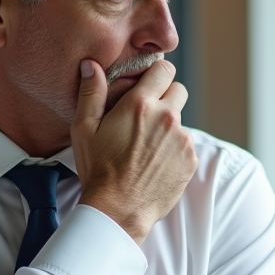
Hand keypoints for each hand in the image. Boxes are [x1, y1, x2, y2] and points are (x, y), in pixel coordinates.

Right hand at [71, 59, 196, 243]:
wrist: (119, 210)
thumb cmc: (98, 169)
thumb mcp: (84, 129)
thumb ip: (91, 93)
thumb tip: (91, 65)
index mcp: (141, 104)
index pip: (164, 69)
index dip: (155, 74)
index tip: (147, 85)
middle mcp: (167, 117)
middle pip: (179, 89)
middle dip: (165, 97)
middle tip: (147, 115)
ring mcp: (182, 139)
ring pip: (182, 119)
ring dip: (169, 125)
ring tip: (146, 145)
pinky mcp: (190, 159)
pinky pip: (186, 144)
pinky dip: (174, 148)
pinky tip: (155, 162)